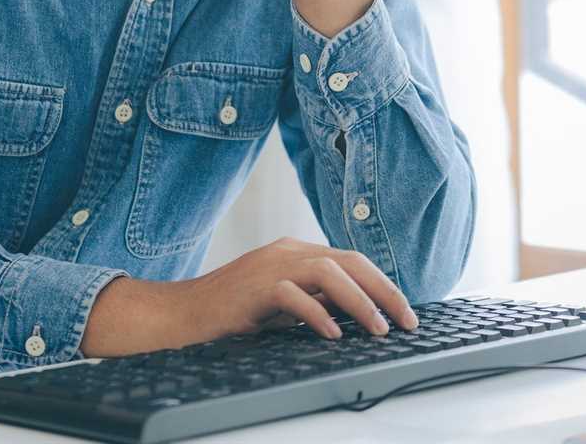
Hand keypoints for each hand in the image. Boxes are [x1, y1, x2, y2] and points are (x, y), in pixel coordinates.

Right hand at [78, 237, 418, 357]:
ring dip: (359, 301)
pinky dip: (316, 314)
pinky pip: (292, 294)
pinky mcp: (252, 286)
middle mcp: (286, 251)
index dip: (381, 284)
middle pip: (348, 260)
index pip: (350, 260)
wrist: (179, 315)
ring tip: (378, 328)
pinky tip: (333, 334)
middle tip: (406, 320)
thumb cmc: (230, 314)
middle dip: (383, 290)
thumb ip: (314, 303)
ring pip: (328, 271)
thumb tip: (357, 318)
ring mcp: (269, 265)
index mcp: (295, 252)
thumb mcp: (281, 306)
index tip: (404, 311)